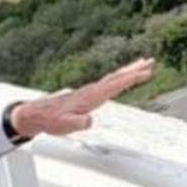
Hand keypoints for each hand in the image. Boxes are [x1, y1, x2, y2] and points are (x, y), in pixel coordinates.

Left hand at [9, 58, 155, 136]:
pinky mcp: (87, 94)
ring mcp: (89, 91)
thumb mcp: (65, 126)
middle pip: (117, 76)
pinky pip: (107, 83)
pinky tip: (120, 79)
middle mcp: (91, 91)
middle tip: (150, 61)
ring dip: (128, 71)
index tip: (146, 72)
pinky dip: (118, 78)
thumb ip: (78, 123)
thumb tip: (89, 120)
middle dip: (134, 68)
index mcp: (90, 97)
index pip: (115, 85)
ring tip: (141, 65)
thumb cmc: (50, 121)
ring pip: (113, 78)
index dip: (131, 78)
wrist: (36, 114)